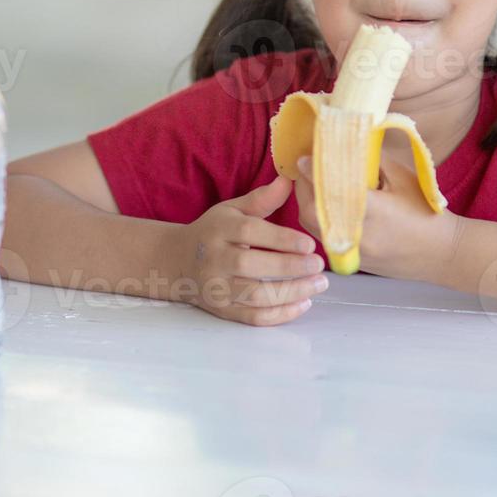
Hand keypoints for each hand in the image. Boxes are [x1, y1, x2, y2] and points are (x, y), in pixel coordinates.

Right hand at [179, 176, 329, 325]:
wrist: (178, 261)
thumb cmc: (213, 232)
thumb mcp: (232, 211)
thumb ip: (262, 199)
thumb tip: (289, 179)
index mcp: (218, 230)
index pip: (249, 232)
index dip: (281, 239)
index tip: (309, 244)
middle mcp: (214, 259)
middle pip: (250, 265)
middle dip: (289, 267)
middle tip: (319, 265)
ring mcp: (216, 288)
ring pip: (254, 296)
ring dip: (291, 293)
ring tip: (318, 284)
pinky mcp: (222, 310)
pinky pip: (253, 317)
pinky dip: (281, 314)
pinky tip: (303, 302)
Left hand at [292, 154, 461, 282]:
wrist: (446, 253)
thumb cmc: (427, 212)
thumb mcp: (402, 178)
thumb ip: (371, 160)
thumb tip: (344, 145)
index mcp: (372, 212)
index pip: (330, 188)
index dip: (313, 171)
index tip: (304, 157)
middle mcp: (357, 235)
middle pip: (311, 211)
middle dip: (304, 187)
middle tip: (306, 167)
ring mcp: (352, 252)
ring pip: (312, 227)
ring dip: (307, 203)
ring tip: (313, 183)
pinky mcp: (352, 262)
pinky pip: (322, 237)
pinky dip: (317, 219)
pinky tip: (324, 203)